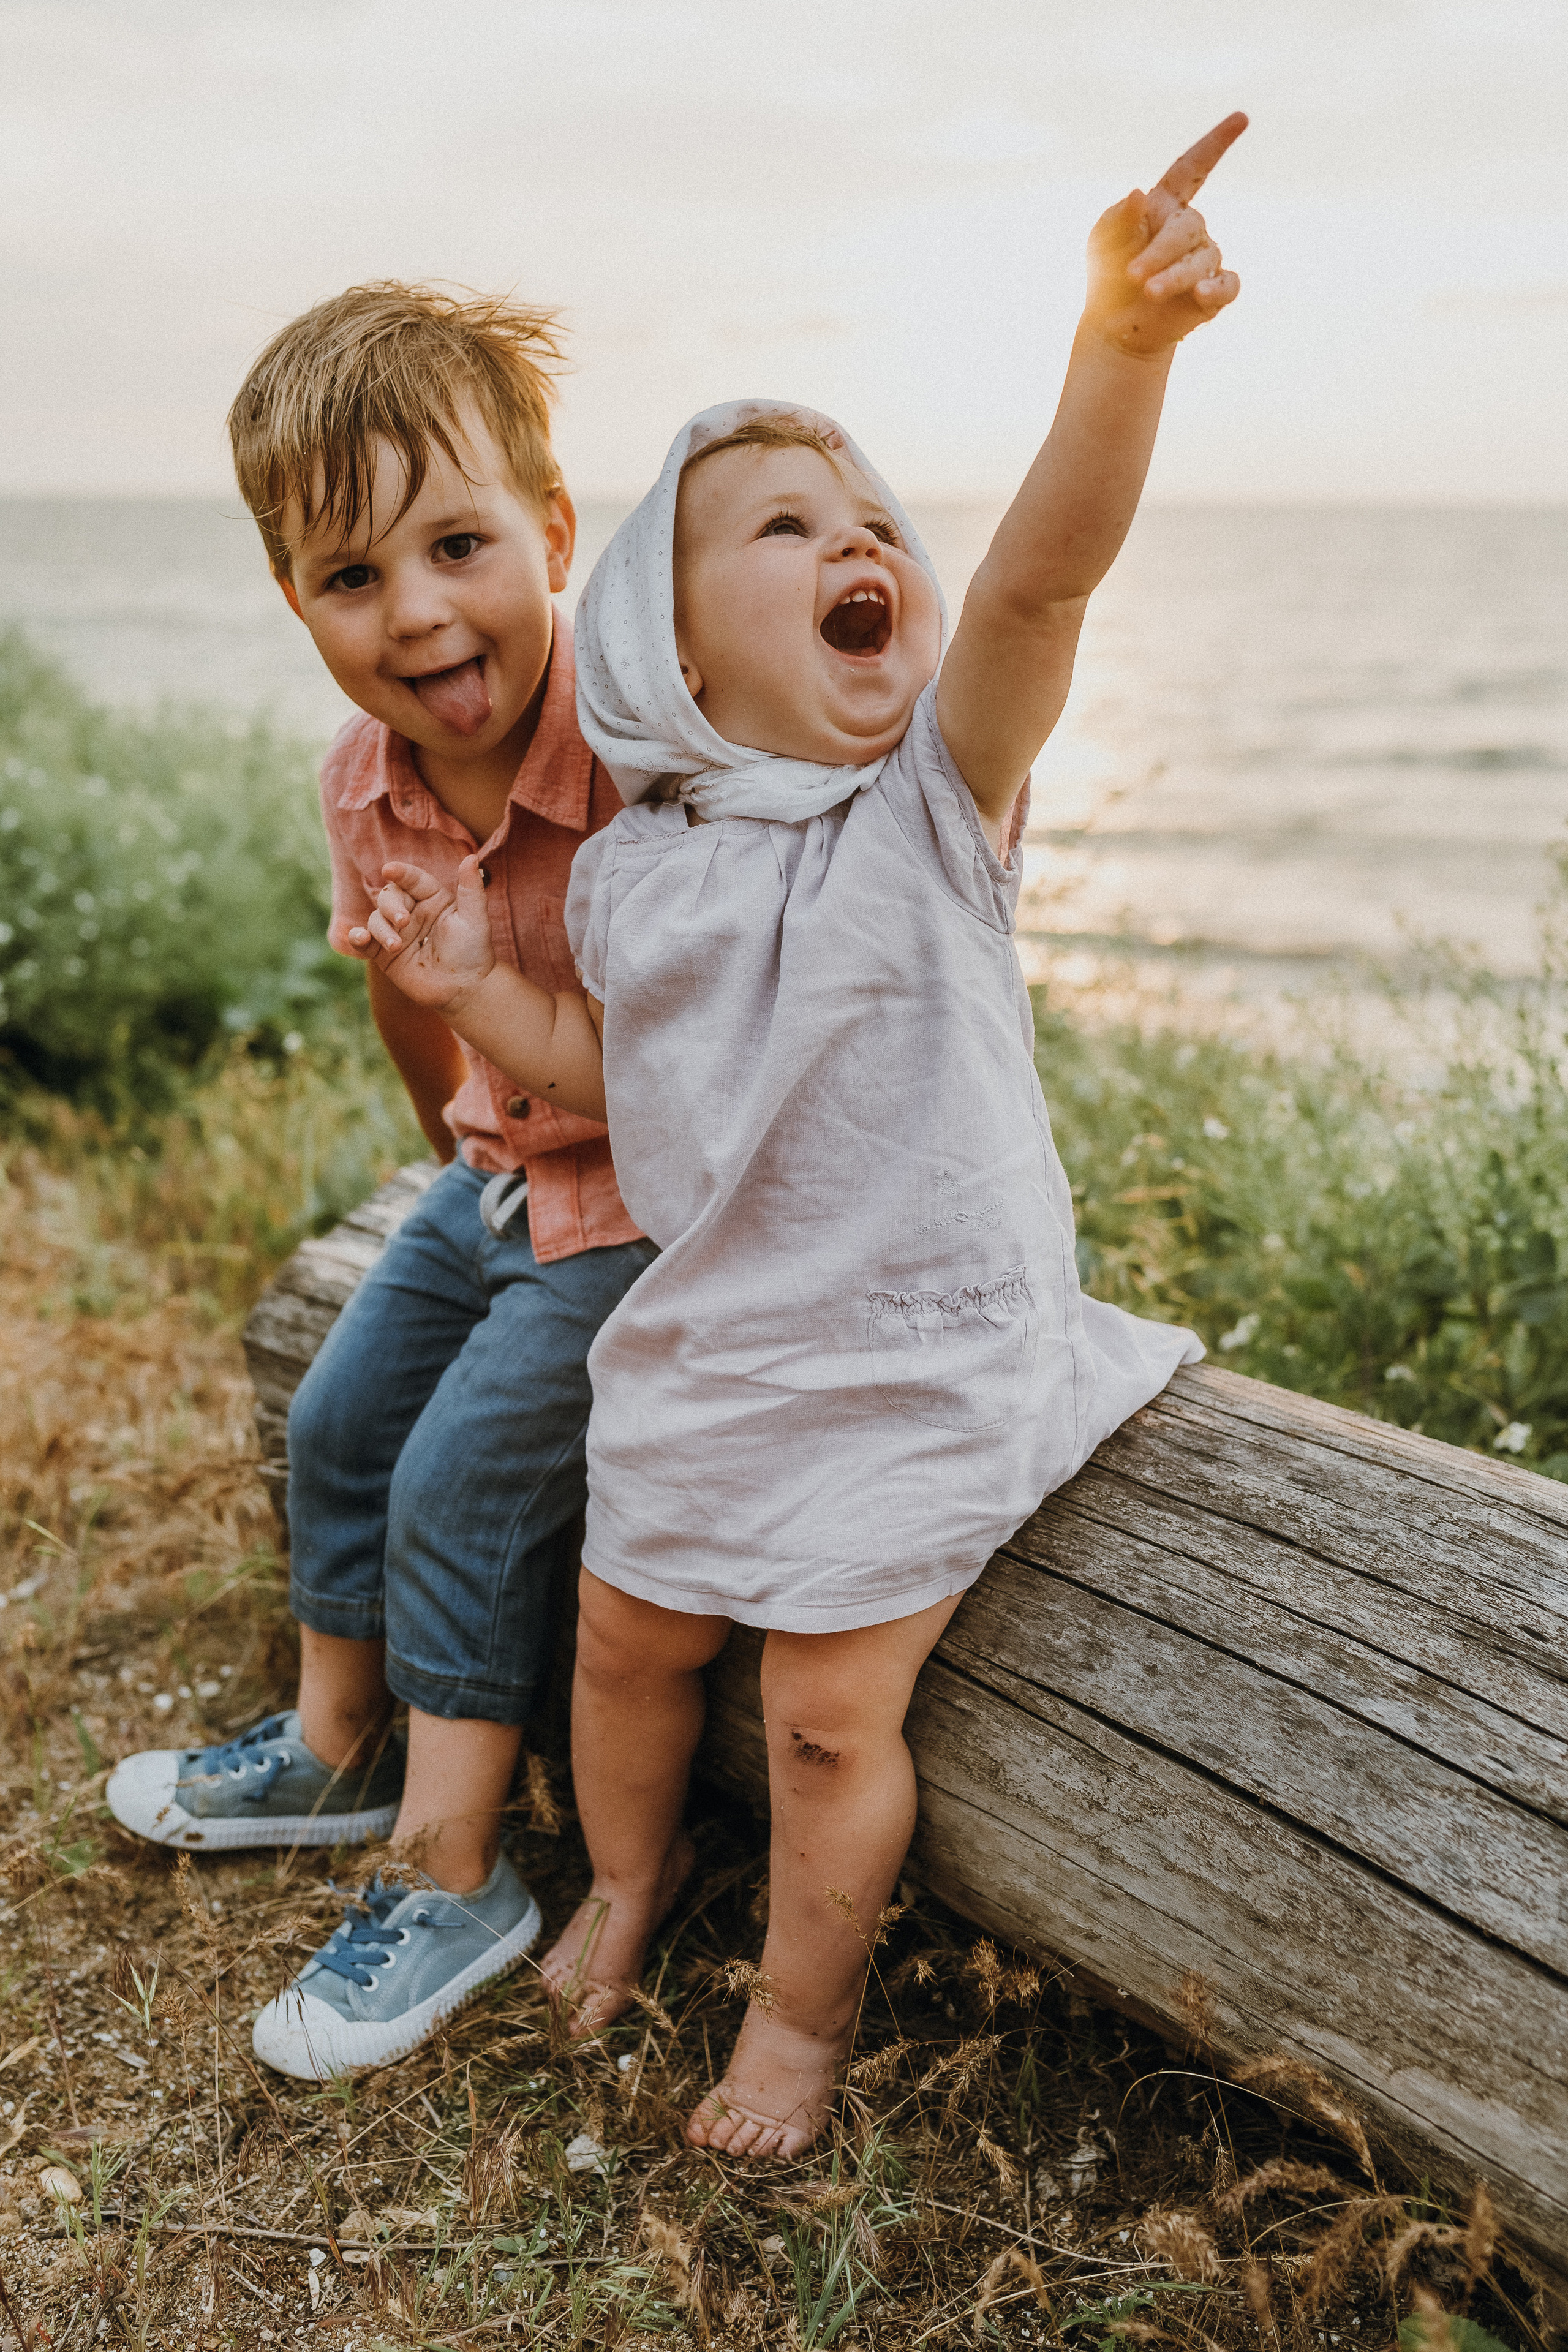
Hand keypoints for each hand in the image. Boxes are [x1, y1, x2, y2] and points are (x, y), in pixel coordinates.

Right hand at [345, 855, 494, 1012]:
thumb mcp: (475, 919)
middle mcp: (411, 911)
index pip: (412, 879)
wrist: (464, 989)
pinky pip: (364, 941)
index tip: (390, 870)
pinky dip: (357, 938)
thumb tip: (471, 858)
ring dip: (381, 929)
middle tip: (403, 922)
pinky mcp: (383, 953)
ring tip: (396, 946)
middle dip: (391, 906)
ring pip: (375, 919)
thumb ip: (471, 889)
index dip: (401, 873)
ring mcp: (396, 932)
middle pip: (388, 896)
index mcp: (431, 898)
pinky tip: (359, 938)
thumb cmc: (473, 952)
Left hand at [1084, 112, 1246, 356]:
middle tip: (1133, 275)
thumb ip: (1118, 218)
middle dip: (1160, 252)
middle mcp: (1190, 229)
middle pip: (1188, 228)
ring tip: (1149, 293)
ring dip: (1174, 277)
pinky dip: (1216, 290)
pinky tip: (1200, 294)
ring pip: (1201, 262)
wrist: (1113, 326)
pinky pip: (1227, 286)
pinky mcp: (1213, 293)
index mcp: (1166, 206)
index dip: (1216, 143)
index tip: (1241, 118)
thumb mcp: (1102, 242)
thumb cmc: (1107, 274)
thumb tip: (1138, 194)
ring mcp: (1205, 260)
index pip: (1193, 168)